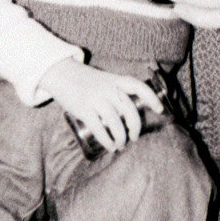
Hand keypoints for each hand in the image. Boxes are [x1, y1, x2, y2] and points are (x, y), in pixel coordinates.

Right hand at [38, 58, 163, 152]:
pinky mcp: (84, 109)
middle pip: (130, 110)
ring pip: (116, 123)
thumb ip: (115, 91)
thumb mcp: (103, 79)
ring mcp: (96, 99)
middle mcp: (108, 89)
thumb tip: (127, 113)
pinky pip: (100, 129)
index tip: (160, 110)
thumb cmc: (84, 80)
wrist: (60, 73)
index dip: (151, 98)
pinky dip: (107, 140)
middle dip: (135, 127)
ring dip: (121, 138)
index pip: (138, 86)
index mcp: (115, 80)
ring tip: (120, 144)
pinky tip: (110, 147)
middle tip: (134, 137)